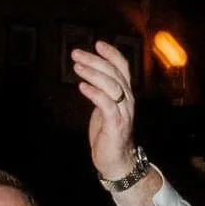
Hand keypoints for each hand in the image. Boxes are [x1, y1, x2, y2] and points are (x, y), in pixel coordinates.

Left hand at [71, 40, 141, 185]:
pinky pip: (106, 103)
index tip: (97, 44)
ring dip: (93, 73)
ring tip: (76, 67)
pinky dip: (94, 92)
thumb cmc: (108, 134)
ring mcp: (123, 111)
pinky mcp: (116, 124)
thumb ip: (102, 92)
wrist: (116, 161)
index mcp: (125, 94)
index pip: (123, 67)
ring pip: (111, 85)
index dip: (111, 54)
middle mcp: (128, 100)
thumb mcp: (105, 108)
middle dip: (95, 60)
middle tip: (76, 54)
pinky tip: (82, 86)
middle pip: (114, 72)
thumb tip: (89, 76)